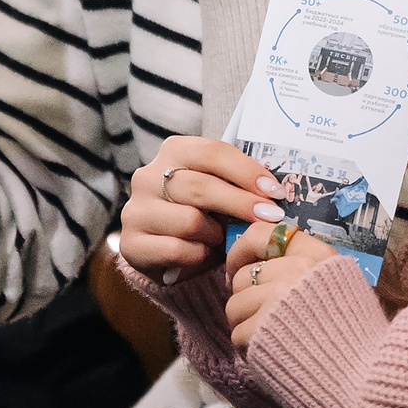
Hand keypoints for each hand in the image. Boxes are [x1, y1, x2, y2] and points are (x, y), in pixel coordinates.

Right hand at [121, 136, 285, 282]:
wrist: (168, 252)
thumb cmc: (204, 213)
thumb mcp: (221, 192)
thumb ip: (240, 186)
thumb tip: (276, 193)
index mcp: (174, 151)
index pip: (212, 153)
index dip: (246, 172)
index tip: (275, 191)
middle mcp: (148, 176)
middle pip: (201, 187)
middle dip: (241, 203)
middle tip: (270, 218)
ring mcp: (136, 210)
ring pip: (190, 221)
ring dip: (216, 234)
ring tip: (222, 239)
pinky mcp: (131, 243)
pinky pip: (177, 250)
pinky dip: (199, 256)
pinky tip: (204, 254)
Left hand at [222, 216, 343, 346]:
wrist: (362, 376)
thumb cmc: (353, 334)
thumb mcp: (340, 285)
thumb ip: (307, 269)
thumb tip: (264, 263)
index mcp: (317, 256)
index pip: (262, 234)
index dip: (241, 250)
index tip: (239, 267)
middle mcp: (297, 271)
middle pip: (244, 275)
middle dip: (246, 297)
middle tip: (260, 315)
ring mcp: (277, 300)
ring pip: (235, 304)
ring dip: (245, 323)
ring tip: (267, 336)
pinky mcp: (262, 331)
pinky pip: (238, 333)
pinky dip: (249, 347)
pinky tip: (271, 352)